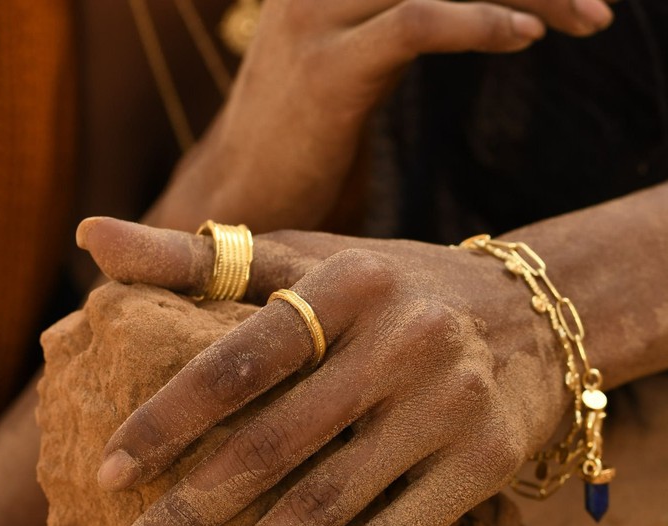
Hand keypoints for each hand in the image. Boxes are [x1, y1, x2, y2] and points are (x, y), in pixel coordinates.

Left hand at [77, 217, 566, 525]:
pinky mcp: (486, 460)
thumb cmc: (394, 288)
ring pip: (331, 504)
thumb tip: (92, 237)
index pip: (242, 357)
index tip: (112, 476)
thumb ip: (200, 258)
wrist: (529, 315)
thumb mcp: (308, 258)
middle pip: (279, 443)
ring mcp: (450, 404)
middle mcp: (405, 339)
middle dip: (194, 512)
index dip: (171, 420)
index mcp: (350, 282)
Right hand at [150, 0, 614, 232]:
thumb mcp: (354, 74)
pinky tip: (527, 35)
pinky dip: (478, 23)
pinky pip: (415, 24)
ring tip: (588, 18)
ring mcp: (316, 19)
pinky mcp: (326, 70)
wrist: (236, 201)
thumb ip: (397, 34)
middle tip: (594, 9)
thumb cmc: (300, 153)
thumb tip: (456, 17)